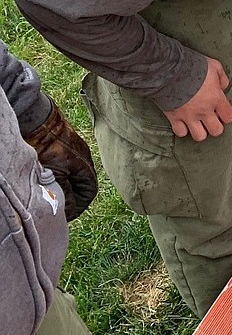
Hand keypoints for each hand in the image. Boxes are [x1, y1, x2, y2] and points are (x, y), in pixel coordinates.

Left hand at [24, 100, 98, 219]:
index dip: (79, 206)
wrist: (37, 119)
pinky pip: (67, 166)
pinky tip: (47, 177)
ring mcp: (75, 150)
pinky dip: (60, 175)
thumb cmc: (45, 147)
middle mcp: (84, 158)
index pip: (90, 193)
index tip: (66, 215)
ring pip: (73, 175)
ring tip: (50, 193)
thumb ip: (63, 193)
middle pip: (82, 185)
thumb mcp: (53, 176)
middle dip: (71, 198)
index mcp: (85, 166)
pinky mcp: (66, 145)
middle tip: (57, 206)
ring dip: (64, 186)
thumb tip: (68, 210)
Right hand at [164, 57, 231, 140]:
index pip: (229, 117)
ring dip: (200, 131)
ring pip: (199, 136)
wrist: (170, 70)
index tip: (222, 111)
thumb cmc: (194, 66)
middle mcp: (204, 111)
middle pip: (216, 131)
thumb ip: (222, 78)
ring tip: (198, 123)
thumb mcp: (215, 66)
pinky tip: (184, 122)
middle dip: (216, 126)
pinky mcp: (174, 118)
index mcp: (216, 98)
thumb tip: (223, 87)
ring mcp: (189, 116)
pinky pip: (181, 133)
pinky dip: (183, 130)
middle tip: (211, 119)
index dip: (227, 115)